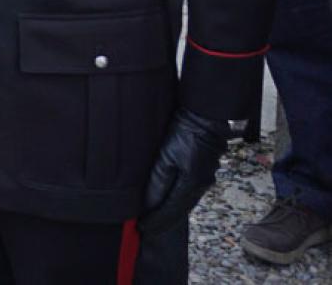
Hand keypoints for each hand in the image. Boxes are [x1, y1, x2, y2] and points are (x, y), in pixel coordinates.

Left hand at [136, 108, 229, 234]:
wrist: (204, 118)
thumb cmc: (184, 134)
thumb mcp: (166, 157)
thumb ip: (158, 182)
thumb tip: (150, 204)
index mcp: (192, 184)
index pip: (171, 210)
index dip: (156, 220)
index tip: (142, 228)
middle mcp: (201, 185)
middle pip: (180, 210)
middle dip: (163, 221)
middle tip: (147, 229)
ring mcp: (205, 180)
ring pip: (185, 203)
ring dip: (170, 213)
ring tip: (155, 221)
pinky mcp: (204, 173)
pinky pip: (189, 194)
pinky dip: (177, 202)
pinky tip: (169, 204)